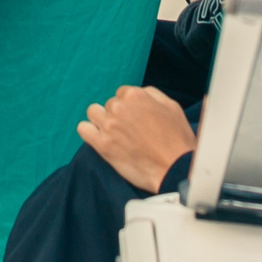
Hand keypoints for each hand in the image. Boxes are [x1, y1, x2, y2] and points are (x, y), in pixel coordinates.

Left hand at [78, 86, 198, 193]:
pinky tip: (100, 138)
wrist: (175, 169)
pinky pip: (83, 129)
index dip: (130, 107)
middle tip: (130, 130)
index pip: (122, 93)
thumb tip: (138, 92)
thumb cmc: (178, 139)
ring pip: (93, 112)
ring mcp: (109, 126)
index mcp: (135, 95)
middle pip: (109, 104)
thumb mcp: (172, 106)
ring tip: (114, 133)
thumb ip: (151, 94)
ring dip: (102, 120)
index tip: (136, 119)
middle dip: (118, 115)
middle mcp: (119, 107)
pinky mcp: (102, 145)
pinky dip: (89, 131)